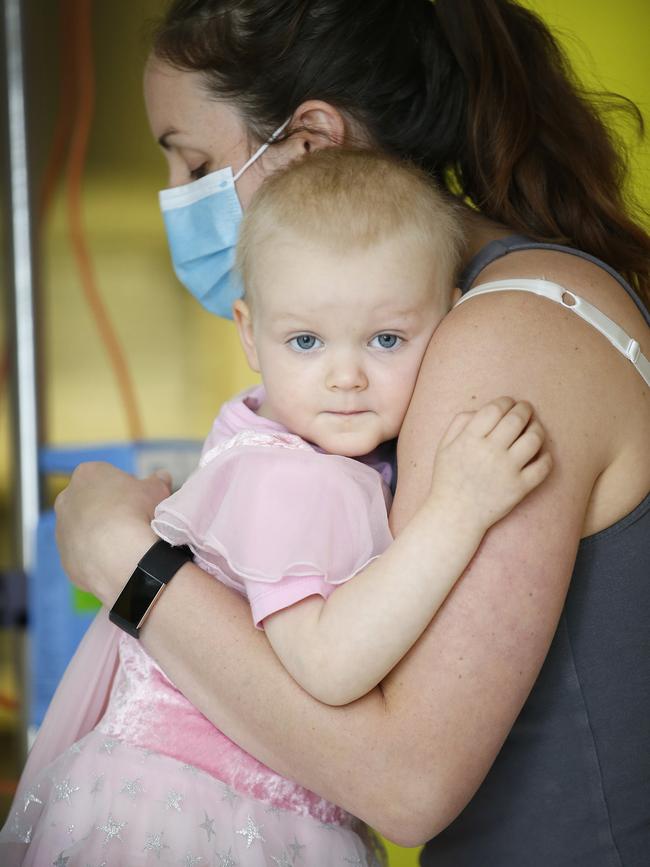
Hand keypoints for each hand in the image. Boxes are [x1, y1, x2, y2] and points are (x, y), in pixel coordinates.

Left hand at [54, 462, 170, 605]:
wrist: (121, 556)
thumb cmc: (137, 513)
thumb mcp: (156, 490)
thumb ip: (158, 481)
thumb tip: (162, 477)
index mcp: (88, 474)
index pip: (108, 476)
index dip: (127, 487)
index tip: (140, 499)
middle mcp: (67, 498)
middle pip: (91, 501)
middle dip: (109, 509)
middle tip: (133, 520)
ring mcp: (62, 529)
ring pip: (84, 529)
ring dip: (101, 534)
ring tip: (125, 544)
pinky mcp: (65, 557)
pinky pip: (84, 554)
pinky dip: (97, 556)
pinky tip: (116, 561)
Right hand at [429, 397, 552, 530]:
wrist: (455, 515)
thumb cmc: (449, 478)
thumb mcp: (444, 446)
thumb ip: (459, 422)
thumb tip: (481, 409)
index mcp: (469, 439)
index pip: (495, 409)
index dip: (506, 401)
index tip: (509, 403)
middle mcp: (489, 452)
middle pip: (516, 420)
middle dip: (524, 409)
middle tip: (526, 410)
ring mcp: (507, 471)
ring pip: (534, 439)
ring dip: (537, 429)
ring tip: (534, 429)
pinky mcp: (520, 488)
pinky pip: (543, 467)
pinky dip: (546, 457)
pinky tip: (541, 454)